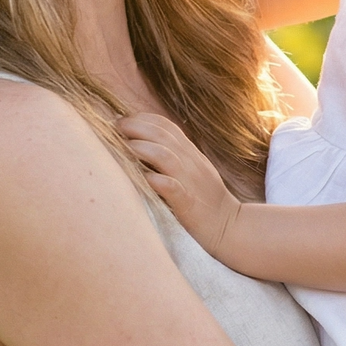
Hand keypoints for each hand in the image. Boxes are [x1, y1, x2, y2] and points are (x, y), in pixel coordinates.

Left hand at [118, 113, 242, 256]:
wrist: (230, 227)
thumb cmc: (204, 201)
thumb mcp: (193, 170)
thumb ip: (174, 156)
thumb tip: (143, 143)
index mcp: (191, 154)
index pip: (167, 126)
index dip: (143, 118)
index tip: (122, 119)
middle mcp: (191, 164)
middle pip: (163, 135)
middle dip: (137, 127)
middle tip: (115, 126)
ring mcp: (191, 182)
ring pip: (166, 156)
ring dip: (142, 148)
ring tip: (124, 147)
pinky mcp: (188, 204)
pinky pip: (173, 188)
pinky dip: (158, 180)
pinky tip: (144, 178)